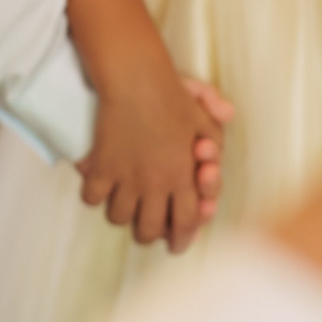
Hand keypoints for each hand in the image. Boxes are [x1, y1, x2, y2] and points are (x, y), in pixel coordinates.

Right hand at [76, 55, 233, 252]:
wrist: (136, 77)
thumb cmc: (171, 93)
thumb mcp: (203, 114)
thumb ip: (217, 130)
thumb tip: (229, 120)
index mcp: (183, 175)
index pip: (186, 222)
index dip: (182, 239)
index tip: (175, 244)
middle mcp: (156, 183)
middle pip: (149, 231)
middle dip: (148, 233)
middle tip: (145, 226)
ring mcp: (127, 177)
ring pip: (119, 218)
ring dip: (121, 214)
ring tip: (122, 203)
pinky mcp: (102, 167)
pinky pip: (92, 198)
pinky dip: (94, 196)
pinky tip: (99, 187)